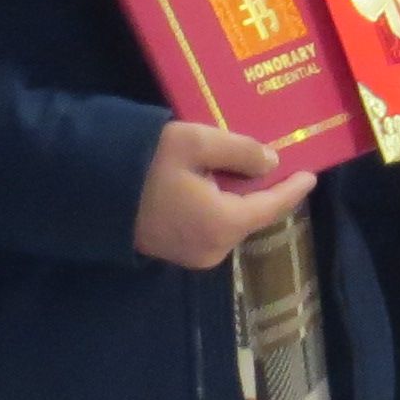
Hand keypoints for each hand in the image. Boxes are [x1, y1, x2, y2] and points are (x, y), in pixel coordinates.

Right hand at [132, 119, 316, 269]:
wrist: (88, 190)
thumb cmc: (145, 163)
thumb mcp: (196, 143)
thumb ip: (241, 152)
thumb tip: (271, 164)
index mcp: (224, 224)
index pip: (271, 207)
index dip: (293, 190)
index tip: (311, 175)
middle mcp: (214, 249)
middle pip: (250, 216)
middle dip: (261, 191)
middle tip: (271, 163)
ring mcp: (192, 256)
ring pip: (230, 222)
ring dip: (237, 198)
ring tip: (239, 169)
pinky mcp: (174, 253)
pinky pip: (210, 228)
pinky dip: (218, 207)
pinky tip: (213, 185)